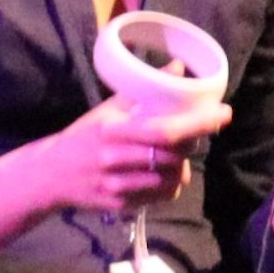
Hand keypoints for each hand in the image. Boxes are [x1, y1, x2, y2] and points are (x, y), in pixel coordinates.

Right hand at [0, 86, 229, 264]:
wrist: (51, 176)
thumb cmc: (83, 137)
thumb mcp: (107, 111)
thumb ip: (143, 91)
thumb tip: (177, 67)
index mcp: (113, 130)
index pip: (165, 130)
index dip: (199, 123)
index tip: (222, 113)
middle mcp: (116, 160)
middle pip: (173, 156)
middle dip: (192, 144)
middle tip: (198, 133)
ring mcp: (119, 186)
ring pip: (171, 179)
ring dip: (183, 166)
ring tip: (177, 155)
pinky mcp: (121, 205)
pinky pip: (160, 196)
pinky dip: (170, 184)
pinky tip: (163, 173)